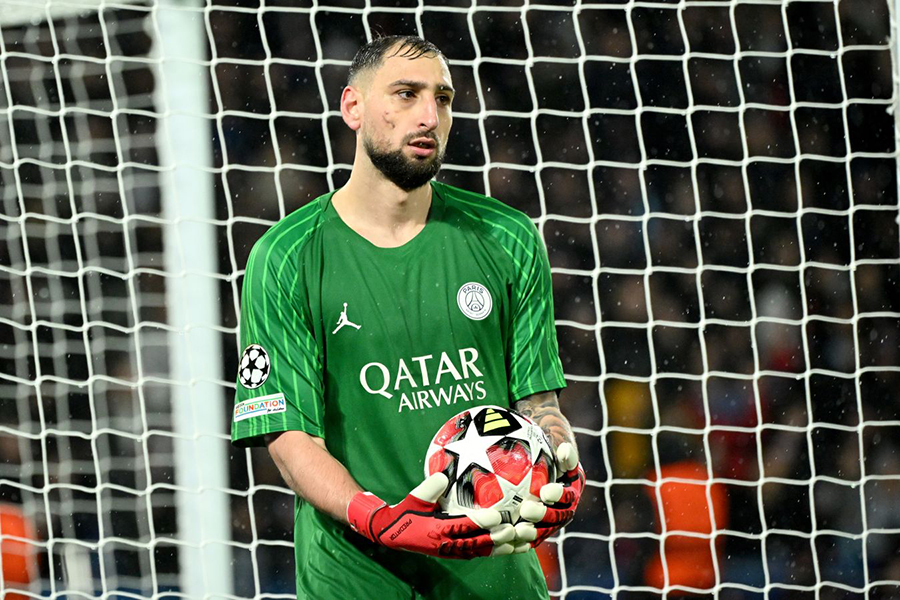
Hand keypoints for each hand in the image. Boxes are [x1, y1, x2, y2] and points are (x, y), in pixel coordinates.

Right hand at [347, 473, 517, 558]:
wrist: (393, 534)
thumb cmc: (405, 512)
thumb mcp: (414, 498)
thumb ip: (428, 488)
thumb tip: (443, 475)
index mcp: (437, 530)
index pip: (463, 527)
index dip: (481, 522)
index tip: (498, 515)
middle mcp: (447, 544)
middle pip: (478, 543)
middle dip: (499, 537)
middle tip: (517, 528)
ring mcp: (452, 551)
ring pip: (482, 552)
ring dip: (503, 548)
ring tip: (522, 541)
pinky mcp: (456, 553)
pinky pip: (479, 554)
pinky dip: (496, 551)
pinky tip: (512, 545)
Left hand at [516, 442, 584, 546]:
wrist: (539, 472)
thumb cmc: (546, 458)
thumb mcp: (556, 454)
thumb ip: (563, 454)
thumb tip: (565, 449)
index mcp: (571, 493)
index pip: (568, 495)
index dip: (558, 495)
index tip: (546, 491)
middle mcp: (564, 512)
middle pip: (555, 517)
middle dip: (542, 515)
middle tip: (526, 509)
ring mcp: (551, 524)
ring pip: (544, 532)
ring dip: (532, 533)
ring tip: (517, 530)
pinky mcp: (537, 533)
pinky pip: (530, 540)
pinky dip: (520, 543)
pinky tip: (508, 541)